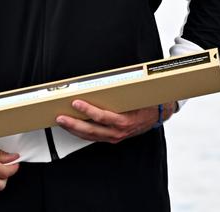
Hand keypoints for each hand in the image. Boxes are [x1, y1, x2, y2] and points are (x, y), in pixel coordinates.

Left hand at [55, 100, 176, 143]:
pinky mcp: (113, 138)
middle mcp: (119, 131)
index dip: (88, 111)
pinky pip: (95, 138)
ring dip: (75, 129)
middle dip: (74, 124)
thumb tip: (103, 80)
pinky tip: (73, 128)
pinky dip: (82, 134)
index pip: (102, 116)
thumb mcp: (135, 95)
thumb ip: (119, 90)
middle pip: (92, 130)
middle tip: (61, 117)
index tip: (76, 102)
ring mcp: (115, 136)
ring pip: (91, 136)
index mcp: (124, 120)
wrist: (158, 114)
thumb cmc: (146, 102)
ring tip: (62, 121)